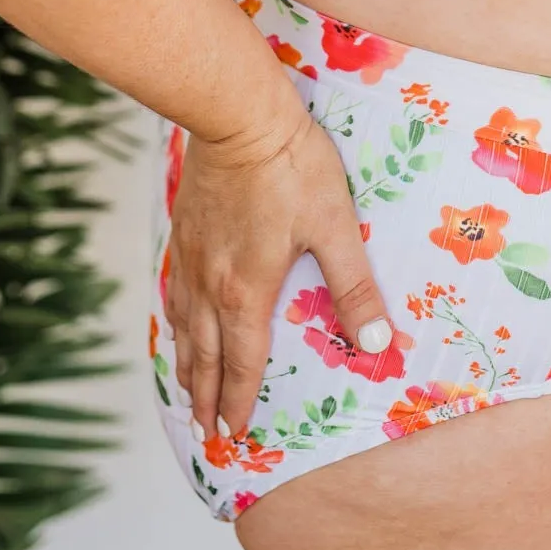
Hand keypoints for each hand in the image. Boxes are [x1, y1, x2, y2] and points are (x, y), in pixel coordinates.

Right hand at [164, 107, 394, 441]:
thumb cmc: (291, 167)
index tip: (235, 434)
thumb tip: (378, 342)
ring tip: (188, 391)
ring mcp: (191, 256)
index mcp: (246, 291)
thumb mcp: (335, 226)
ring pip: (182, 325)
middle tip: (207, 432)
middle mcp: (210, 283)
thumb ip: (354, 286)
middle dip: (207, 397)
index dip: (241, 400)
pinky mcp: (183, 230)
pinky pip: (172, 290)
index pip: (242, 362)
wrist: (236, 116)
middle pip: (204, 354)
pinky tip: (175, 319)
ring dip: (186, 364)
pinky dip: (172, 320)